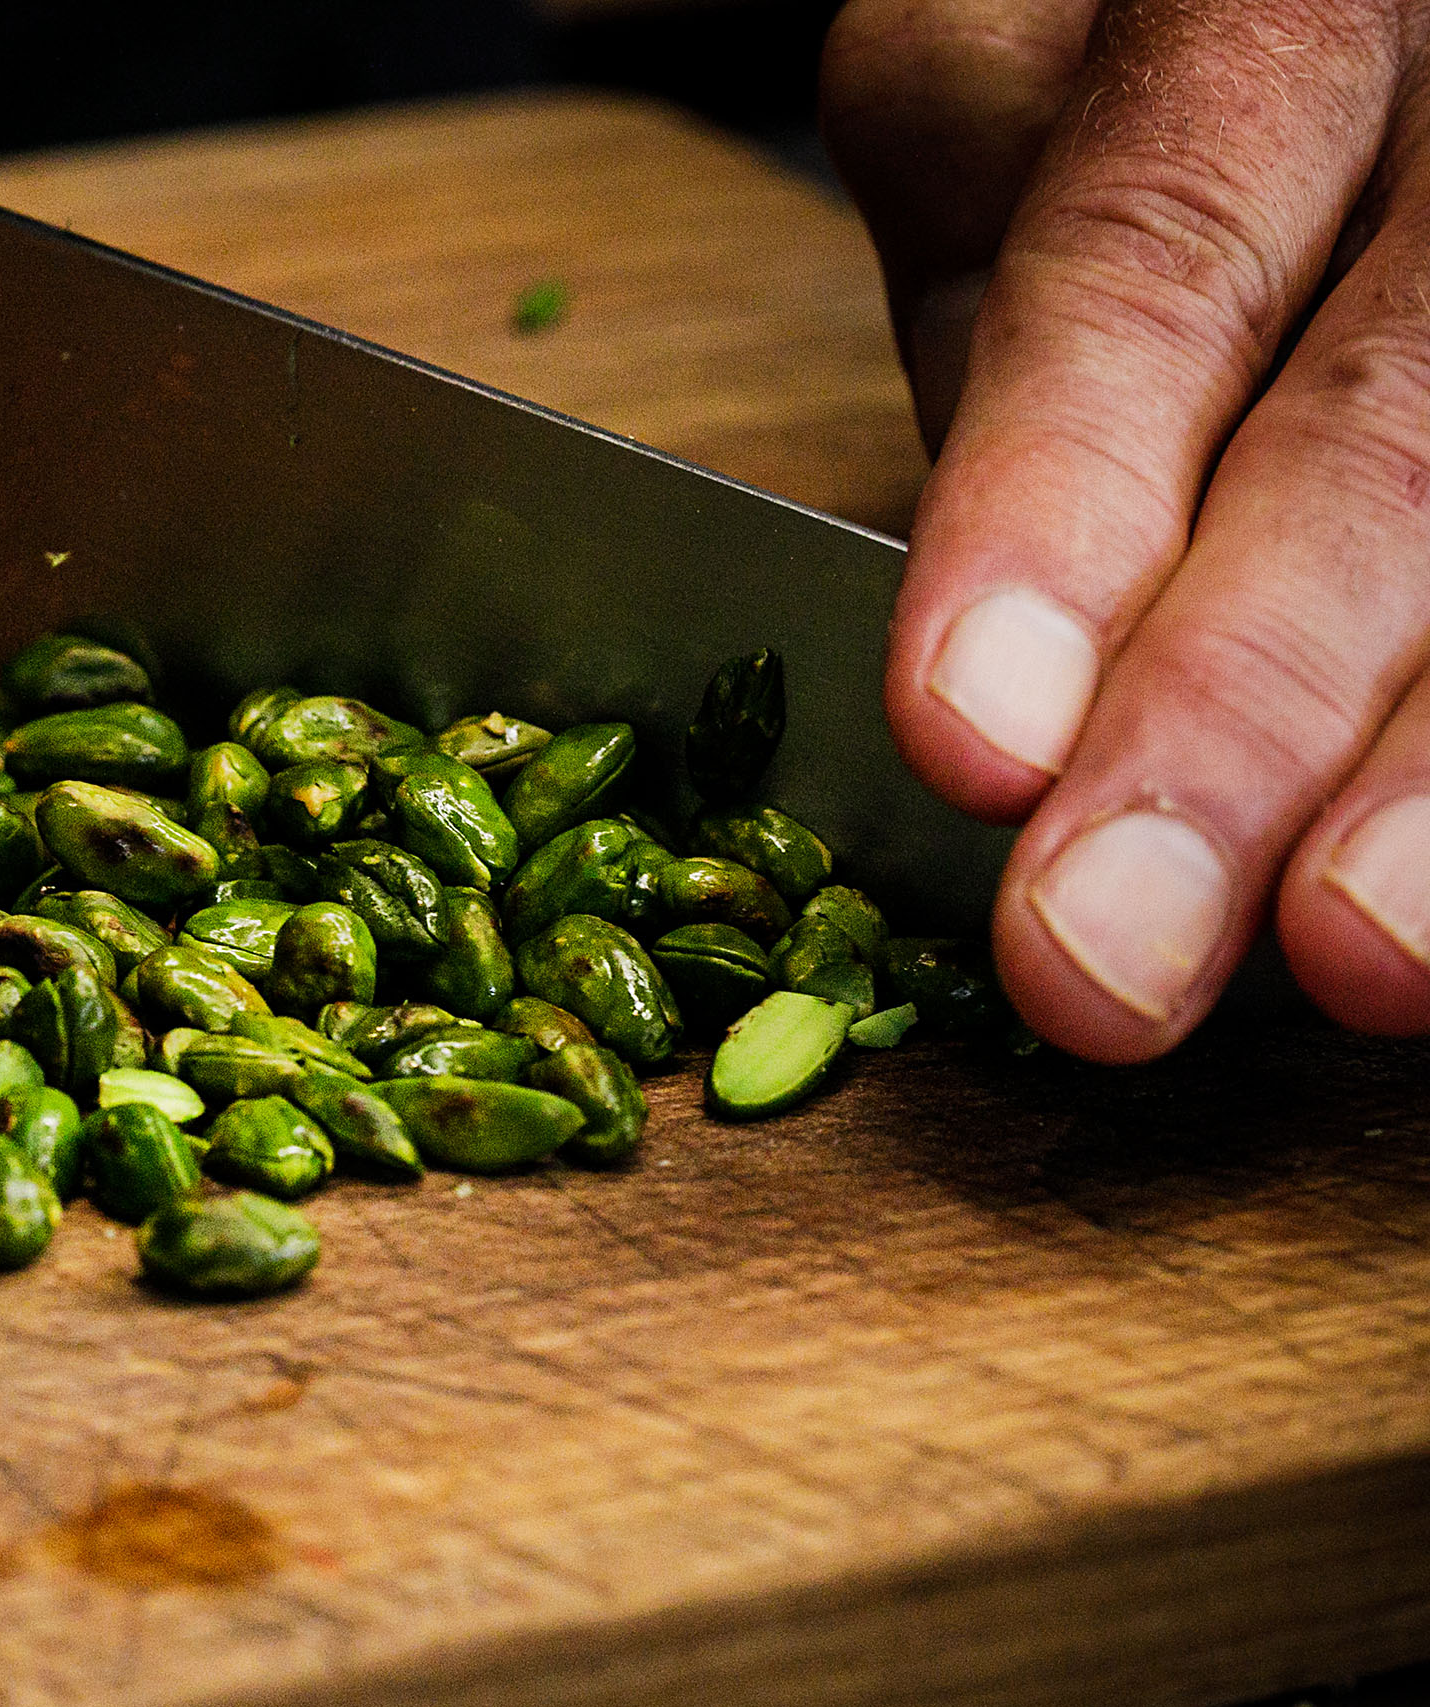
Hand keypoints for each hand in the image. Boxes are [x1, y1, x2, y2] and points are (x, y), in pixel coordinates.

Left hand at [824, 0, 1429, 1058]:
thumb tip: (1012, 642)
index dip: (1062, 511)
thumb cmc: (1116, 88)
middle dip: (1243, 711)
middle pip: (1388, 427)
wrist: (1318, 23)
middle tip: (1110, 949)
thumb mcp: (999, 128)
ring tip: (1352, 961)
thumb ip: (1016, 349)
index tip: (970, 741)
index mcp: (1257, 23)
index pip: (1155, 264)